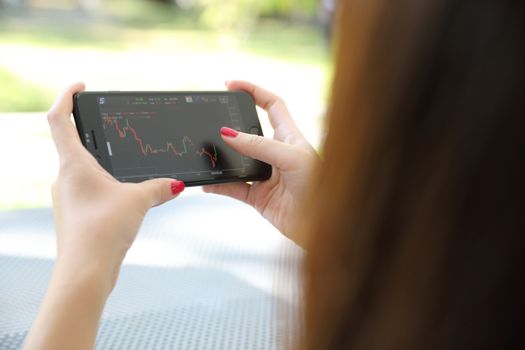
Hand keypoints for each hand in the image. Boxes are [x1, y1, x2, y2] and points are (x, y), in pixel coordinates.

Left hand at [24, 83, 184, 349]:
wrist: (85, 272)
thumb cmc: (103, 230)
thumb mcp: (138, 201)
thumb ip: (159, 187)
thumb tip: (177, 184)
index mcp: (73, 164)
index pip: (58, 119)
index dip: (66, 96)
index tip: (80, 86)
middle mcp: (64, 178)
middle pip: (71, 143)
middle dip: (91, 132)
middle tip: (112, 127)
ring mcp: (67, 198)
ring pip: (82, 170)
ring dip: (101, 163)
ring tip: (127, 166)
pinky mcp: (75, 215)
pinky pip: (89, 191)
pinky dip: (106, 186)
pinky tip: (126, 197)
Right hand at [203, 81, 317, 246]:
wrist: (323, 225)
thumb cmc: (319, 186)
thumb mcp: (291, 158)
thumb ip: (260, 145)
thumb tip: (228, 134)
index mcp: (289, 137)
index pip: (271, 105)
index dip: (253, 91)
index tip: (231, 84)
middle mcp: (276, 153)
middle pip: (249, 132)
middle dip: (231, 125)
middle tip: (211, 121)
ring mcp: (266, 175)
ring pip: (238, 161)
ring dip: (222, 158)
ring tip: (205, 152)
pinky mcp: (258, 197)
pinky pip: (233, 188)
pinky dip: (219, 185)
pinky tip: (208, 183)